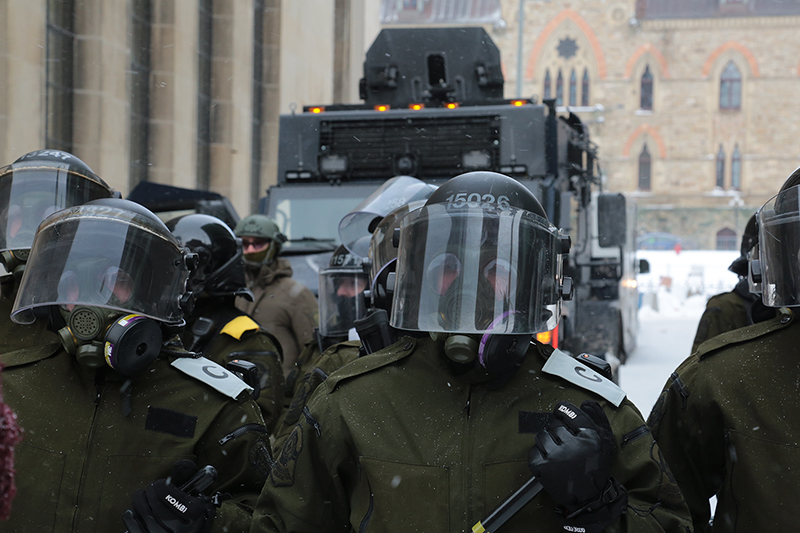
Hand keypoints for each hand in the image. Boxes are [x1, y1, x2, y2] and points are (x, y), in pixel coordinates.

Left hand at [123, 461, 215, 532]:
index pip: (167, 493)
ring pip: (143, 512)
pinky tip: (131, 512)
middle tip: (151, 487)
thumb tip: (185, 468)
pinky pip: (134, 528)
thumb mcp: (205, 510)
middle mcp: (176, 526)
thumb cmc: (196, 528)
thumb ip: (197, 493)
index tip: (161, 483)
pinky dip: (130, 518)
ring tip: (140, 495)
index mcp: (191, 514)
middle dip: (150, 490)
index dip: (161, 485)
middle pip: (154, 501)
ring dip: (138, 500)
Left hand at [528, 401, 625, 529]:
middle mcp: (573, 445)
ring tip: (556, 453)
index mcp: (590, 437)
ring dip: (547, 442)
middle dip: (557, 432)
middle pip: (555, 425)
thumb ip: (597, 420)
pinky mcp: (543, 468)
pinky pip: (534, 451)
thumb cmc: (596, 468)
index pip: (572, 413)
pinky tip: (549, 461)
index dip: (563, 409)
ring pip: (542, 436)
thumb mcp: (604, 442)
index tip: (559, 410)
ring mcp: (556, 457)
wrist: (589, 498)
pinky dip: (539, 455)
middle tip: (564, 444)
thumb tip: (586, 403)